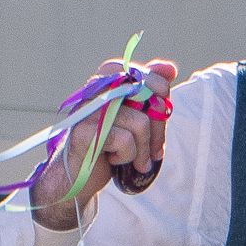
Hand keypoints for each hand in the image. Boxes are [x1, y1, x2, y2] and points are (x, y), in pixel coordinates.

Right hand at [29, 58, 178, 228]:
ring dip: (143, 149)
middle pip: (145, 96)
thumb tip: (170, 68)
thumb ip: (149, 93)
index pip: (142, 74)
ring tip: (135, 159)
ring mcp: (88, 111)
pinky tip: (114, 160)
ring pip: (140, 122)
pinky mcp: (84, 133)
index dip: (158, 91)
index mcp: (105, 83)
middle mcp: (95, 92)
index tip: (161, 112)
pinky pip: (125, 140)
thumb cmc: (107, 147)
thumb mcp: (133, 118)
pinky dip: (128, 156)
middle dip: (158, 127)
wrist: (75, 177)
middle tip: (155, 148)